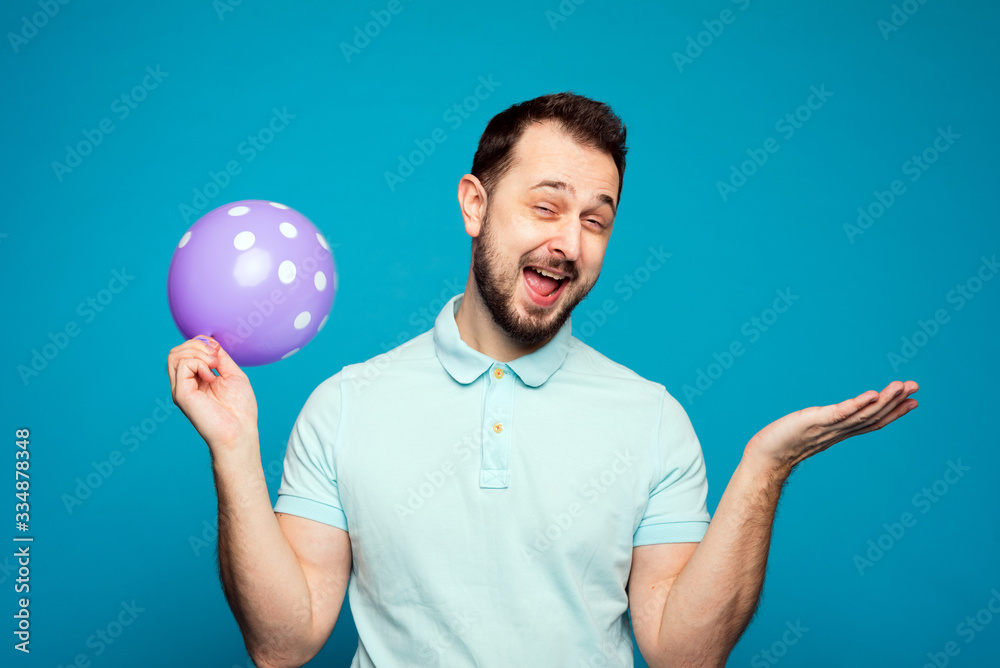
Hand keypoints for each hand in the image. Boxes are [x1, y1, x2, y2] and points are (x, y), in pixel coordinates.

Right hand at [167, 335, 258, 453]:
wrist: (240, 432)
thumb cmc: (240, 409)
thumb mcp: (232, 374)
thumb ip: (219, 358)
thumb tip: (210, 341)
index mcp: (196, 380)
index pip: (186, 351)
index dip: (201, 342)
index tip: (218, 350)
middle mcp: (185, 384)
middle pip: (177, 351)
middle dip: (198, 344)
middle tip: (216, 356)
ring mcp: (181, 389)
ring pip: (175, 355)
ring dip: (198, 352)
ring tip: (214, 365)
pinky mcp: (181, 394)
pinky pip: (182, 365)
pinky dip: (199, 363)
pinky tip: (211, 377)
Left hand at [746, 380, 918, 472]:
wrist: (764, 457)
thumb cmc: (782, 444)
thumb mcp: (807, 431)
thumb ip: (821, 425)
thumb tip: (826, 419)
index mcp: (839, 432)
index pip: (871, 421)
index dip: (893, 412)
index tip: (913, 401)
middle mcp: (838, 431)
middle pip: (873, 416)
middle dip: (895, 402)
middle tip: (915, 386)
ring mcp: (828, 427)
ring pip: (863, 414)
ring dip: (884, 400)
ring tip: (901, 386)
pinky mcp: (816, 422)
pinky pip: (841, 413)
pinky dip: (858, 404)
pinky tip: (872, 394)